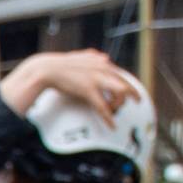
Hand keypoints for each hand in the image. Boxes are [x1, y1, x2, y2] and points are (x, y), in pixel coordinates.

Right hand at [0, 48, 125, 117]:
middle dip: (132, 95)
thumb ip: (93, 57)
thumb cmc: (59, 64)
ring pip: (119, 93)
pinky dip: (108, 117)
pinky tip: (112, 126)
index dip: (127, 85)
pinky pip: (103, 106)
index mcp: (102, 62)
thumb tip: (104, 56)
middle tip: (137, 102)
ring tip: (113, 113)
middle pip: (125, 84)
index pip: (121, 74)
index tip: (131, 93)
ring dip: (118, 105)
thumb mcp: (80, 57)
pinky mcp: (89, 90)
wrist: (46, 69)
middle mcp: (103, 68)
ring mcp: (97, 79)